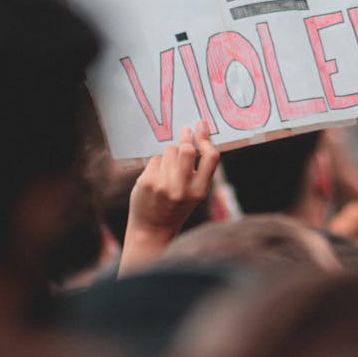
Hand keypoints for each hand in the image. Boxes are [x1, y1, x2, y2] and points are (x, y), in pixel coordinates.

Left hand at [126, 121, 219, 240]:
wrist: (152, 230)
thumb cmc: (176, 208)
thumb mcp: (195, 194)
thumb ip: (199, 171)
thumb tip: (199, 137)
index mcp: (199, 191)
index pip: (210, 157)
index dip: (206, 139)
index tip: (201, 127)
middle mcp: (182, 189)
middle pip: (187, 150)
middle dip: (186, 138)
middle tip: (185, 131)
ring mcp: (163, 185)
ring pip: (169, 151)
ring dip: (169, 154)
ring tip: (168, 168)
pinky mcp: (147, 182)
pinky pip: (155, 159)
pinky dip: (156, 164)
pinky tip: (156, 176)